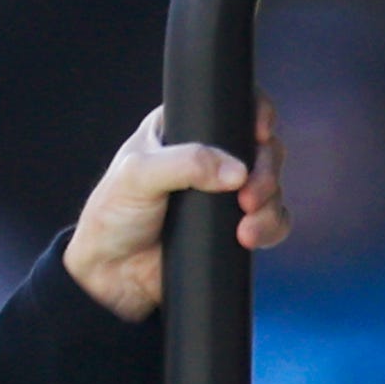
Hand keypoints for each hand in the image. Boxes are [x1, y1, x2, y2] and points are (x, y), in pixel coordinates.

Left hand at [62, 102, 284, 321]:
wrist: (113, 275)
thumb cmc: (113, 217)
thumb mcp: (138, 175)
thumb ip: (185, 164)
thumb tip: (237, 171)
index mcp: (182, 130)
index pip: (230, 107)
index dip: (255, 113)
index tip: (259, 132)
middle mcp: (208, 158)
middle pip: (261, 148)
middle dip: (267, 169)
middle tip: (250, 194)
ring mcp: (223, 194)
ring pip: (271, 186)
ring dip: (270, 204)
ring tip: (247, 225)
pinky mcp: (234, 228)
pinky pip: (271, 221)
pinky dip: (270, 227)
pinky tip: (249, 237)